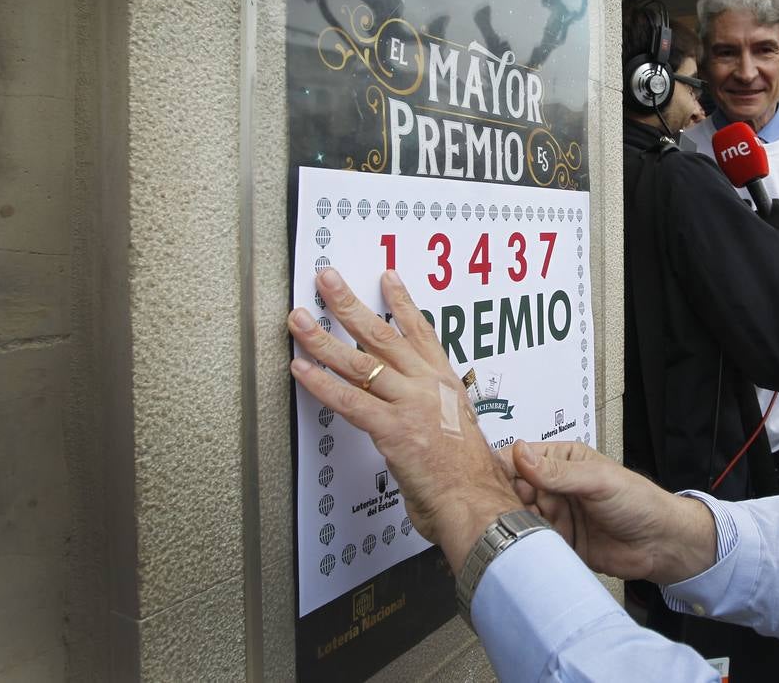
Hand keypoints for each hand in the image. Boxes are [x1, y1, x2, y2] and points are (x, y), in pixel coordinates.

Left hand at [289, 268, 521, 569]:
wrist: (479, 501)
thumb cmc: (471, 477)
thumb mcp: (458, 430)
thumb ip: (433, 415)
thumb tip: (416, 419)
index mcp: (446, 384)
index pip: (422, 331)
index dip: (401, 302)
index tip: (386, 278)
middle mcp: (428, 386)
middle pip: (383, 334)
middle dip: (350, 304)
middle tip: (328, 280)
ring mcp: (411, 405)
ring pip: (361, 362)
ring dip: (324, 338)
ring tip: (299, 320)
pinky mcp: (393, 430)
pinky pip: (350, 401)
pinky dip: (322, 384)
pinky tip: (301, 369)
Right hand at [498, 440, 716, 585]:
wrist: (660, 545)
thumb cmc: (638, 501)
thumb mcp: (597, 480)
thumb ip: (557, 471)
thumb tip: (520, 452)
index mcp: (562, 460)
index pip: (521, 459)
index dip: (503, 468)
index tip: (486, 480)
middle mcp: (554, 487)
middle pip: (513, 490)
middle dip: (504, 500)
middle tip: (498, 511)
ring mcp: (555, 515)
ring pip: (519, 517)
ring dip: (513, 524)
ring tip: (512, 530)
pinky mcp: (558, 542)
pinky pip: (532, 542)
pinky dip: (525, 545)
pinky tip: (522, 547)